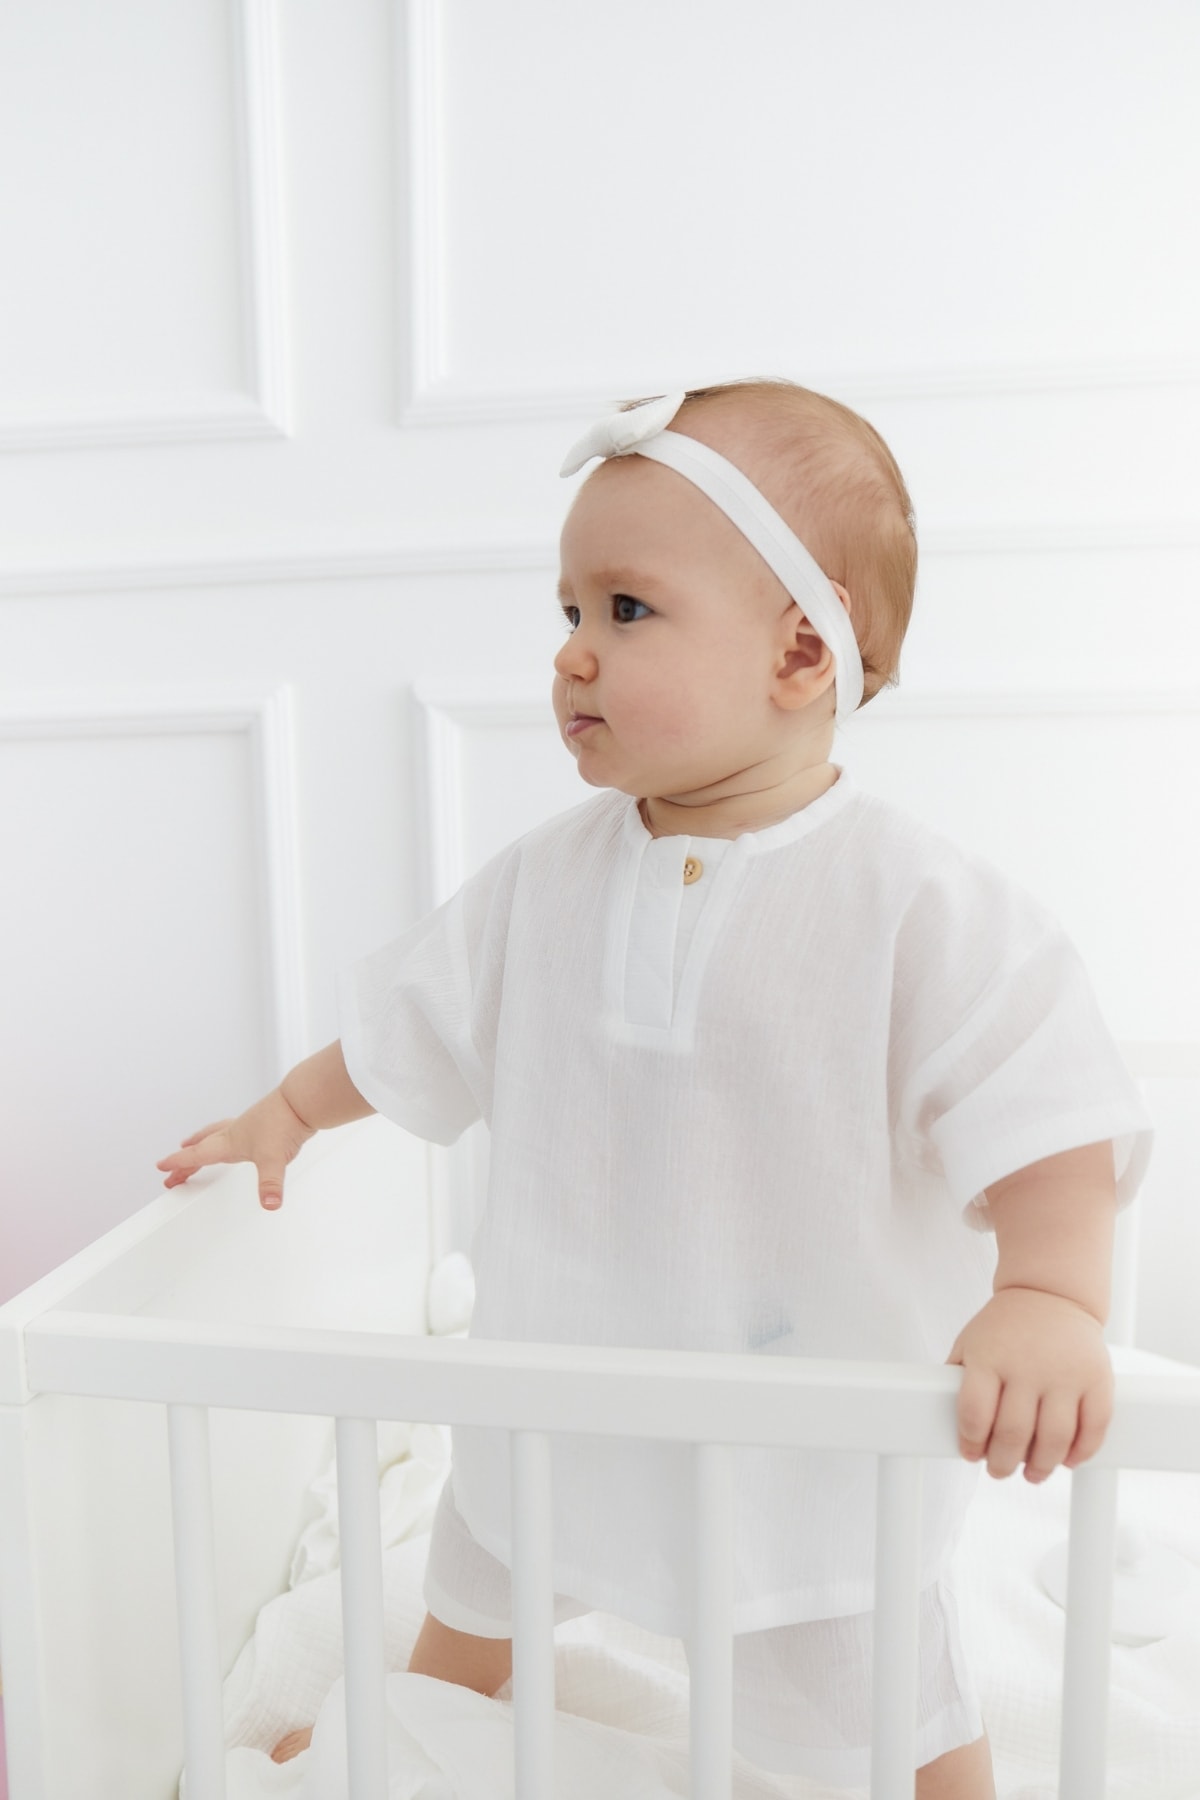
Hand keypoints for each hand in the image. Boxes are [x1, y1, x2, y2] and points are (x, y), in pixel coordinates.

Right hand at [156, 1088, 315, 1210]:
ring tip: (191, 1143)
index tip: (161, 1167)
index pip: (197, 1155)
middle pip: (201, 1146)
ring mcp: (247, 1126)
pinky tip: (233, 1138)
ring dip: (200, 1141)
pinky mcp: (261, 1123)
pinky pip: (232, 1130)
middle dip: (185, 1160)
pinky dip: (223, 1135)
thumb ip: (270, 1184)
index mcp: (230, 1142)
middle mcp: (235, 1132)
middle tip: (172, 1171)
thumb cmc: (284, 1122)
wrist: (303, 1101)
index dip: (178, 1163)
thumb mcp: (275, 1159)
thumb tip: (268, 1204)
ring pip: (215, 1133)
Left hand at [946, 1286, 1113, 1481]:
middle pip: (1013, 1433)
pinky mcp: (1097, 1378)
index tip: (971, 1453)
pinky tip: (1068, 1459)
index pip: (974, 1413)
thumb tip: (948, 1426)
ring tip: (1033, 1473)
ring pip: (1055, 1438)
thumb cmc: (1005, 1327)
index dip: (970, 1442)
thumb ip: (958, 1381)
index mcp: (989, 1357)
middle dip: (1002, 1463)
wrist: (1050, 1292)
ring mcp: (1065, 1373)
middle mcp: (1027, 1365)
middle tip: (999, 1470)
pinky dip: (1082, 1452)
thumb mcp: (970, 1343)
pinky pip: (1094, 1427)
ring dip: (1042, 1466)